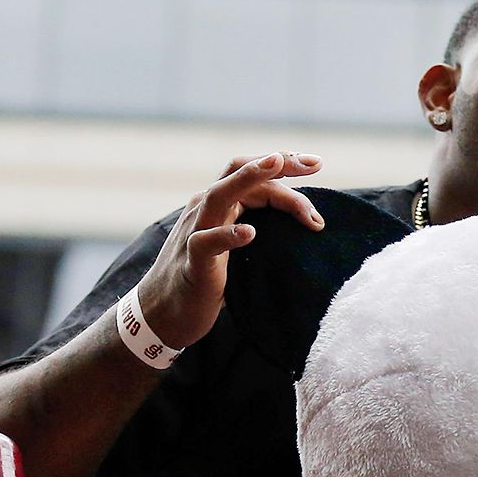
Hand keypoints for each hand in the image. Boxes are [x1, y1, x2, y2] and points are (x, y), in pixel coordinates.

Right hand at [139, 152, 324, 348]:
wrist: (162, 314)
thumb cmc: (206, 278)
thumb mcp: (236, 246)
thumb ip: (260, 227)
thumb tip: (306, 223)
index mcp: (218, 203)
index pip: (252, 173)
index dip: (284, 164)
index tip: (316, 163)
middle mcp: (205, 209)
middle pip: (239, 171)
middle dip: (278, 162)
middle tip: (315, 163)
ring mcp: (195, 231)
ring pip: (220, 194)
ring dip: (250, 177)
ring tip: (277, 164)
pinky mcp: (192, 261)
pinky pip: (206, 241)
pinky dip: (227, 234)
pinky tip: (250, 232)